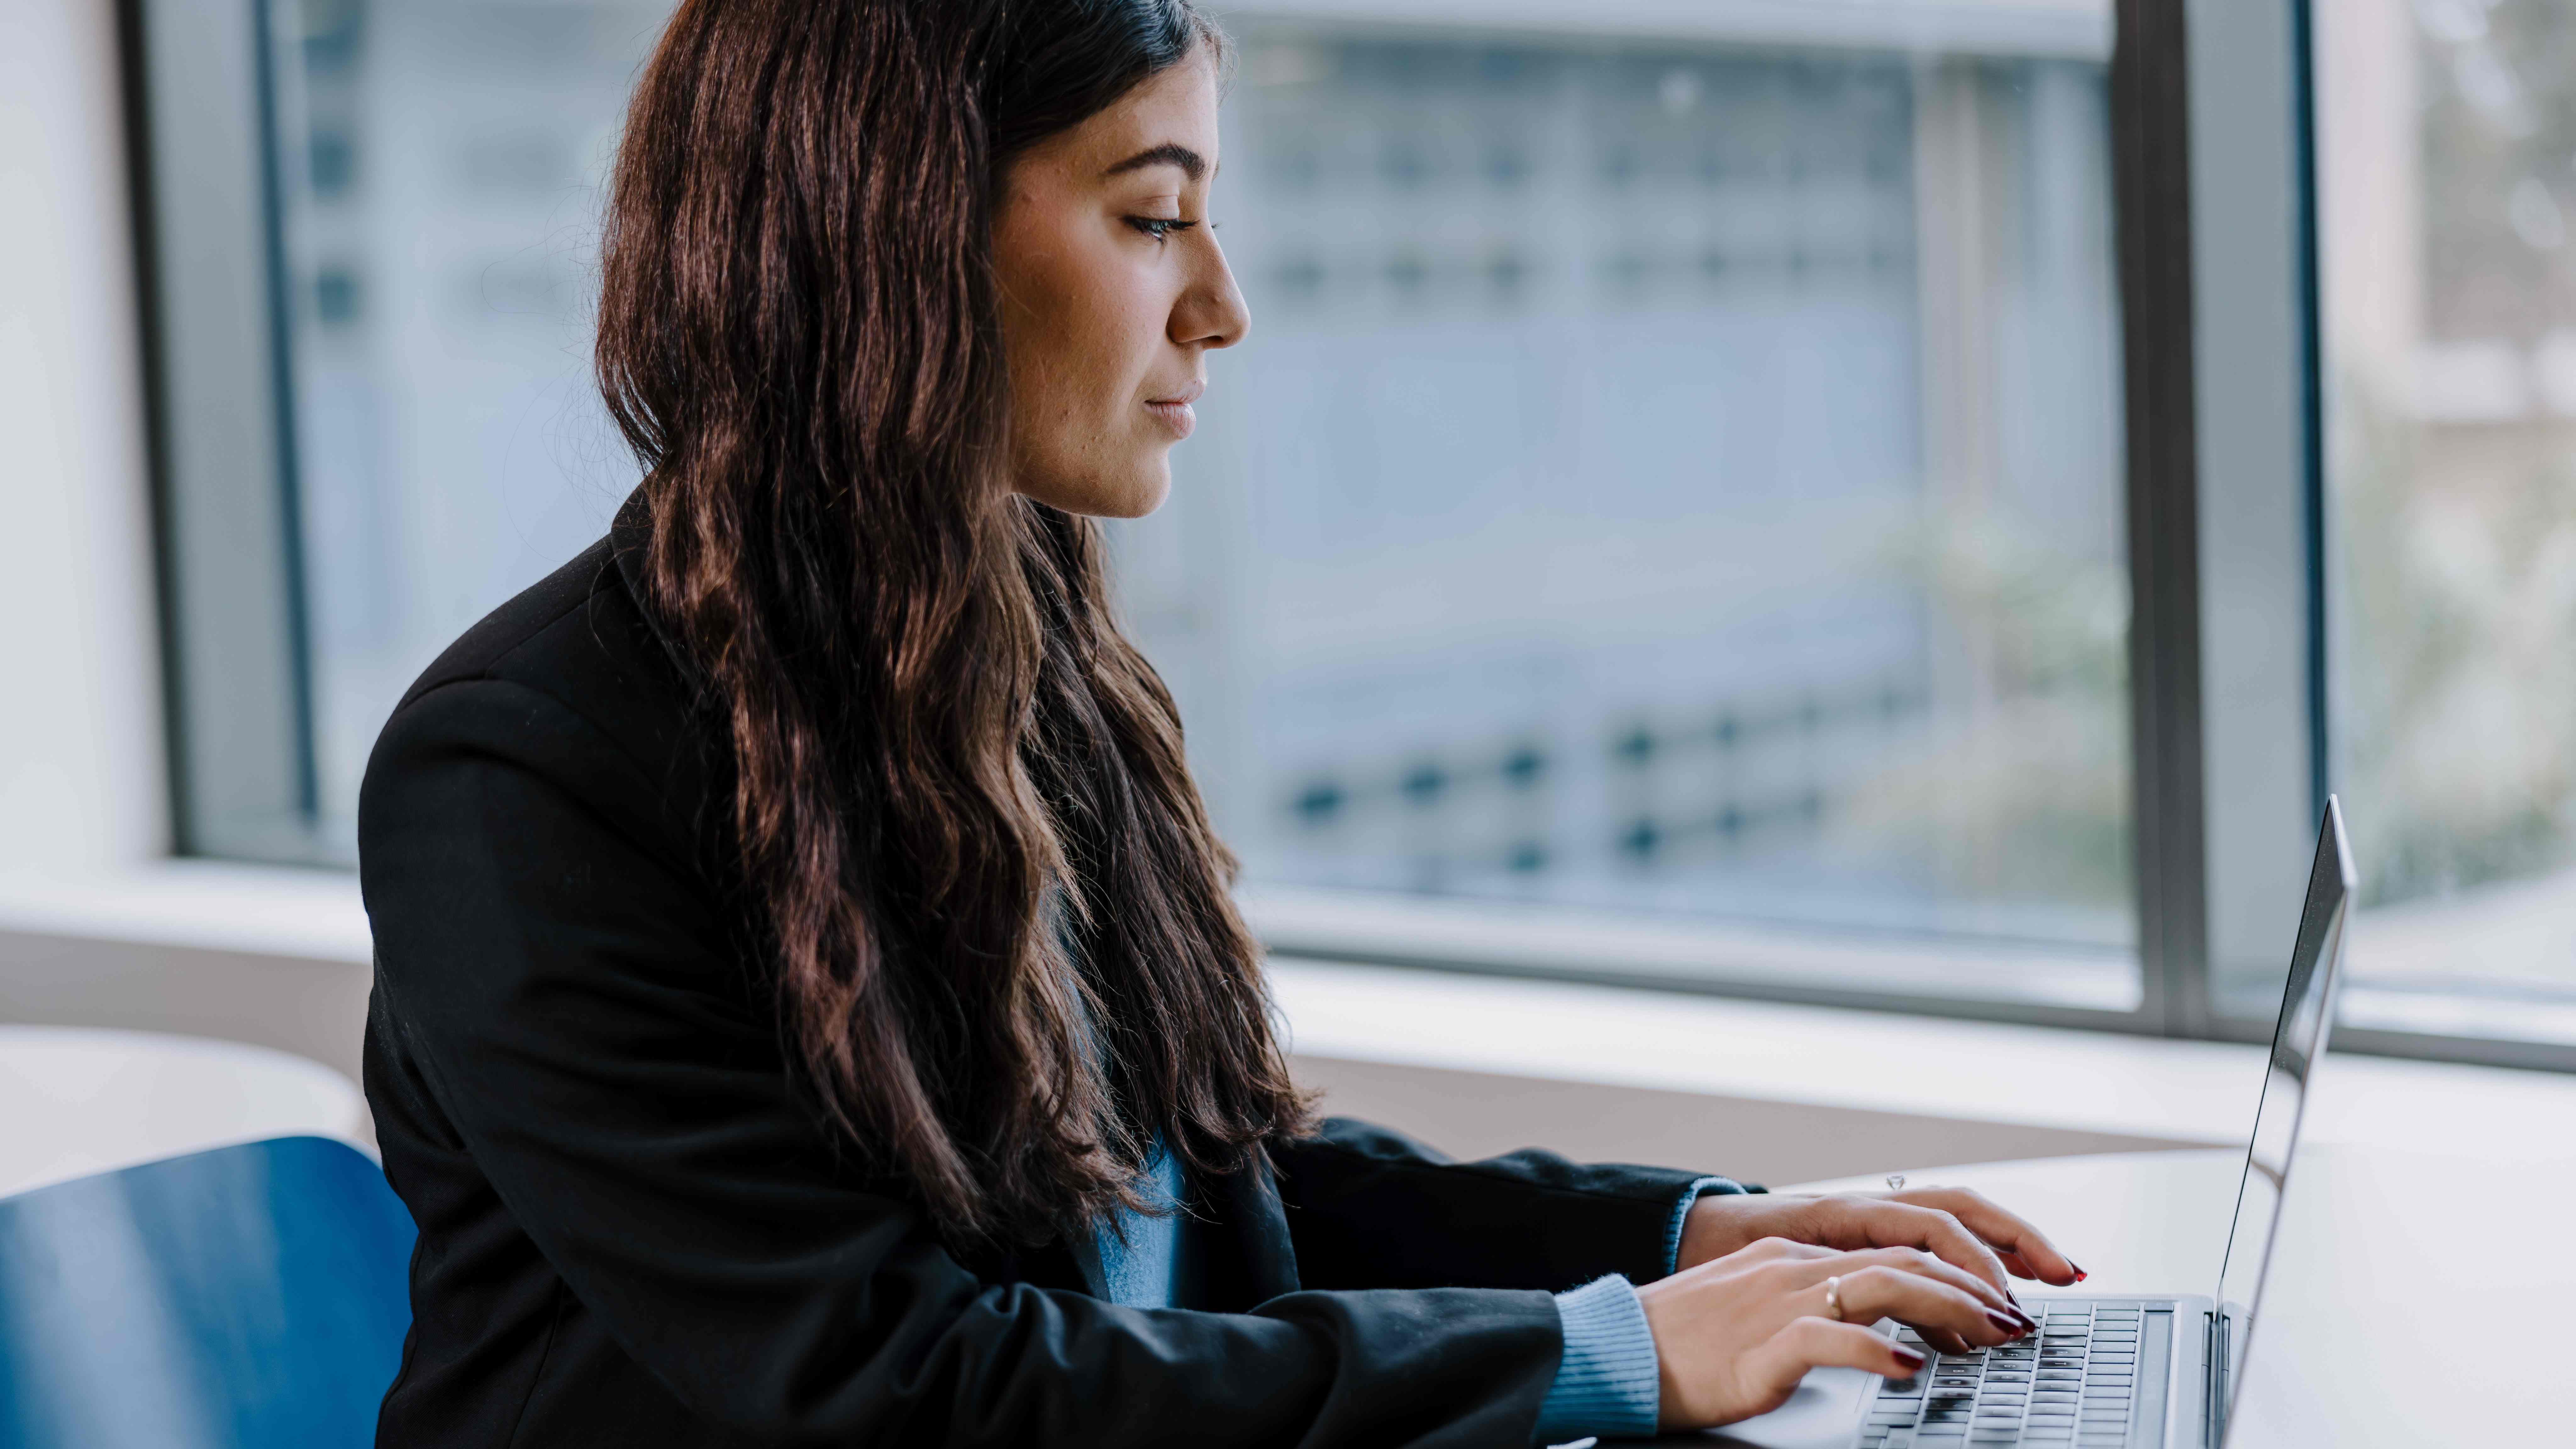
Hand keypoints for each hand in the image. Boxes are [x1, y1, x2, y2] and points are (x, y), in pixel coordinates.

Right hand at [1637, 1236, 2037, 1429]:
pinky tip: (1910, 1370)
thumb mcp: (1753, 1312)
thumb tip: (1871, 1331)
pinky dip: (1878, 1352)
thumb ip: (1810, 1310)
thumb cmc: (1681, 1343)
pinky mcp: (1763, 1343)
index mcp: (1791, 1258)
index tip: (2000, 1301)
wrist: (1615, 1349)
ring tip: (1991, 1336)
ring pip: (1882, 1285)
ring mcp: (1777, 1301)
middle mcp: (1792, 1267)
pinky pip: (1832, 1339)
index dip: (1956, 1272)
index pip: (1892, 1248)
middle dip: (1973, 1286)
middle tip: (2017, 1319)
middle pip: (1903, 1259)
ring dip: (1948, 1309)